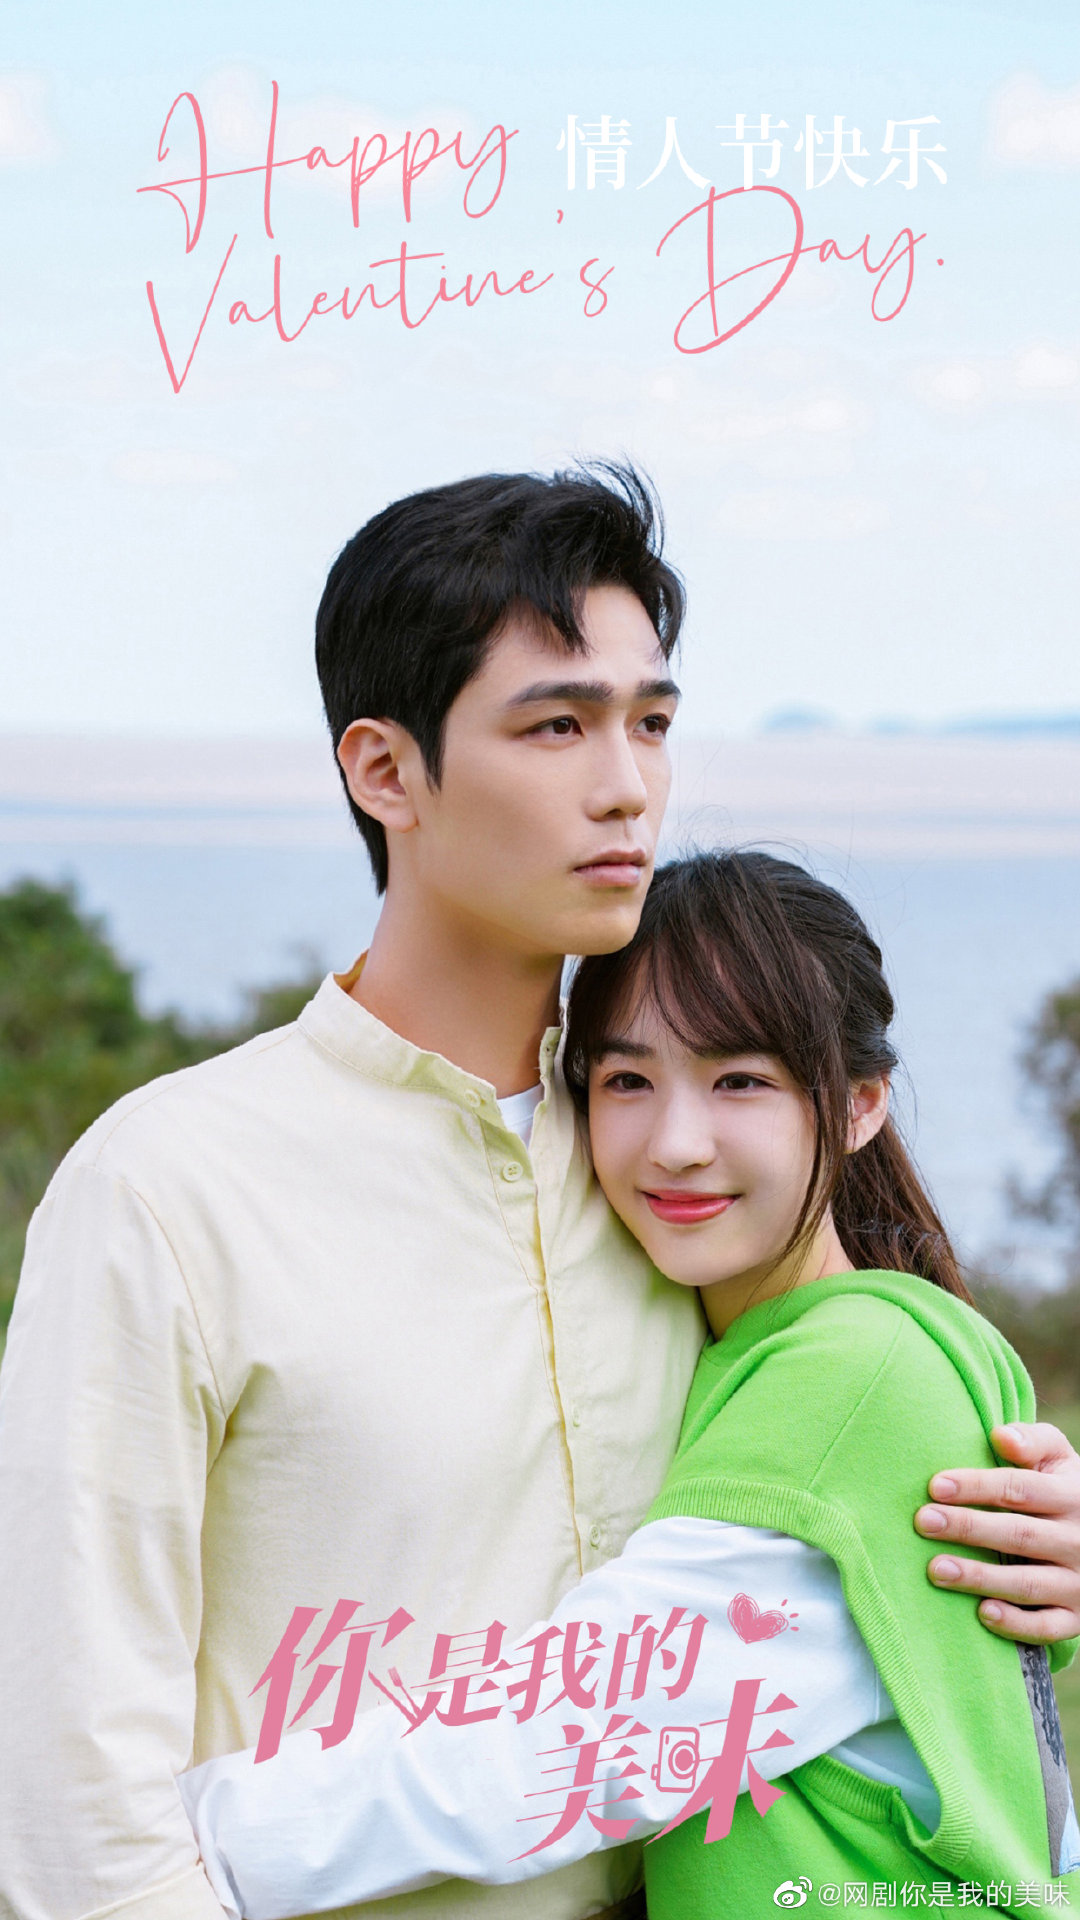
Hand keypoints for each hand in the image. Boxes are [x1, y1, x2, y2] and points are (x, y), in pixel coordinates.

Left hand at [914, 1422, 1079, 1642]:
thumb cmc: (1063, 1489)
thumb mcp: (1059, 1458)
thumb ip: (1033, 1442)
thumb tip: (1000, 1436)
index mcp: (1072, 1496)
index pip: (1021, 1489)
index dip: (977, 1486)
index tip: (936, 1486)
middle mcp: (1079, 1541)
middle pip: (1019, 1534)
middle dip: (968, 1527)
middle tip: (923, 1521)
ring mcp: (1079, 1582)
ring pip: (1028, 1583)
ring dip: (980, 1577)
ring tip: (936, 1569)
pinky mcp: (1077, 1617)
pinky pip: (1048, 1627)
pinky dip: (1017, 1623)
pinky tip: (982, 1613)